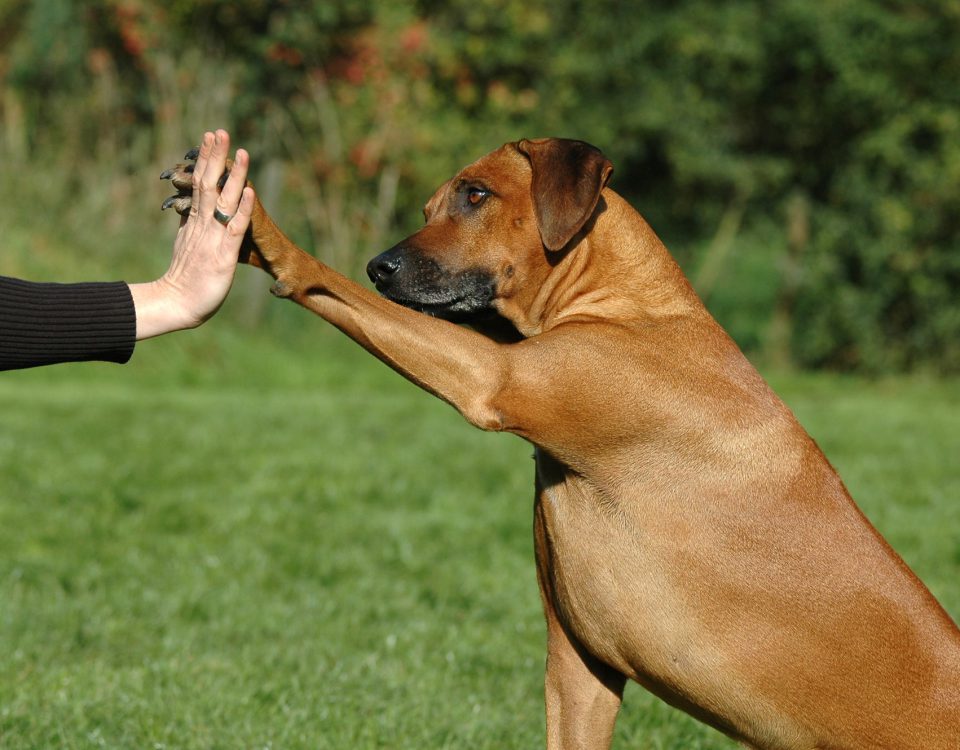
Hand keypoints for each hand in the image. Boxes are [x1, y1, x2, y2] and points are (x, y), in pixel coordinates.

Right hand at [130, 129, 254, 339]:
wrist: (178, 304)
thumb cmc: (185, 279)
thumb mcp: (185, 245)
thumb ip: (187, 225)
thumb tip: (185, 207)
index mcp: (194, 222)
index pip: (200, 184)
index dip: (205, 160)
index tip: (209, 137)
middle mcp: (203, 225)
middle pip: (208, 183)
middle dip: (214, 156)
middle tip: (220, 131)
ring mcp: (213, 238)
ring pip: (222, 199)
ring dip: (232, 174)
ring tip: (239, 150)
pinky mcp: (223, 255)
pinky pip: (234, 228)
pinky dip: (242, 209)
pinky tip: (249, 191)